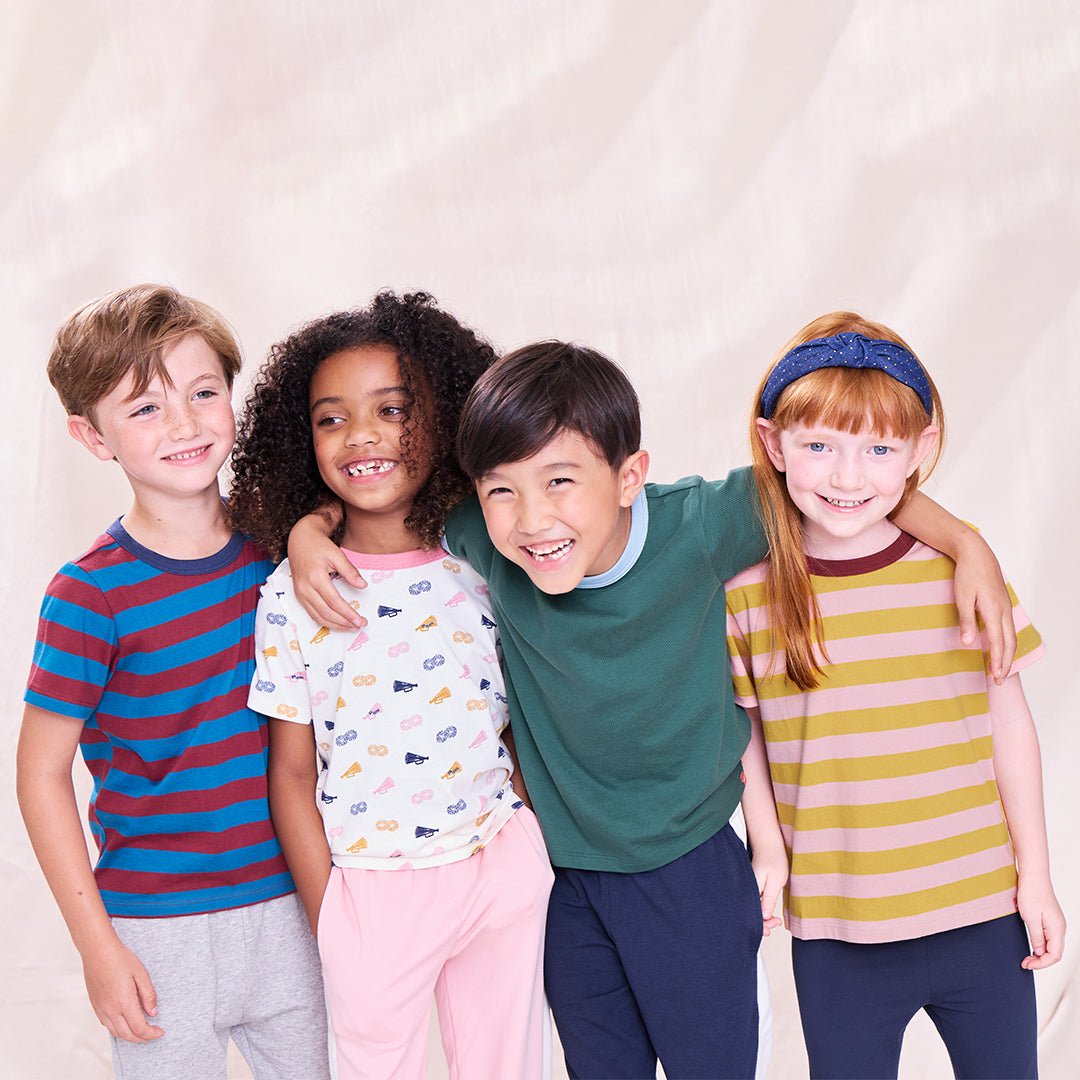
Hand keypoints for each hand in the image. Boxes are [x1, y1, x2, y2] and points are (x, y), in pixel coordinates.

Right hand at [83, 939, 163, 1041]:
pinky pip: (106, 1024)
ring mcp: (101, 1009)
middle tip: (153, 1034)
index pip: (139, 1028)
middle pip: (127, 1035)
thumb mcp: (141, 973)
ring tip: (141, 1030)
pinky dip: (118, 1029)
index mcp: (124, 1003)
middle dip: (142, 1038)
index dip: (151, 1034)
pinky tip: (125, 1021)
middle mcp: (111, 1010)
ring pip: (115, 1032)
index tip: (160, 1032)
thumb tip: (153, 1012)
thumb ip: (148, 995)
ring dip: (129, 1036)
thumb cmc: (120, 959)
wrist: (98, 951)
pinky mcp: (95, 1006)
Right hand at [287, 513, 366, 628]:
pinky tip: (337, 623)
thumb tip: (363, 585)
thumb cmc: (318, 546)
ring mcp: (300, 594)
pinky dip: (325, 621)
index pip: (334, 602)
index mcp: (315, 577)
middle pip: (326, 613)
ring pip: (318, 617)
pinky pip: (312, 614)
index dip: (348, 613)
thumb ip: (350, 571)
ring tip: (351, 627)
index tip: (360, 620)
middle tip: (360, 625)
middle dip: (344, 622)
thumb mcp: (337, 554)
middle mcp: (305, 588)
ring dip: (335, 625)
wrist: (299, 540)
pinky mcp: (299, 596)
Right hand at [751, 844, 787, 935]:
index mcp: (751, 889)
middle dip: (762, 923)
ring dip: (762, 917)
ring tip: (776, 920)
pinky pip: (753, 902)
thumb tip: (764, 916)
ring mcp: (748, 887)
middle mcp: (746, 889)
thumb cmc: (774, 858)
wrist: (768, 842)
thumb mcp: (775, 881)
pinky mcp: (751, 885)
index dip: (762, 924)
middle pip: (749, 913)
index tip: (773, 925)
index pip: (752, 914)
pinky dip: (761, 909)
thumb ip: (769, 899)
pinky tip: (768, 911)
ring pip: (751, 908)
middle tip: (776, 923)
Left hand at [953, 532, 1015, 683]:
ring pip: (1011, 636)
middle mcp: (1004, 611)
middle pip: (1009, 643)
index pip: (997, 642)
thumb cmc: (967, 574)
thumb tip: (967, 643)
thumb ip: (966, 621)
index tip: (995, 677)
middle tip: (1000, 680)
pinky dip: (1007, 642)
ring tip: (1000, 669)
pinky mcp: (1003, 604)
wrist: (976, 553)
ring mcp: (1006, 607)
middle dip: (1005, 663)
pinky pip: (1008, 628)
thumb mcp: (962, 597)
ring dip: (1007, 654)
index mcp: (993, 610)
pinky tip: (1000, 648)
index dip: (997, 661)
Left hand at [1017, 874, 1065, 969]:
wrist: (1033, 875)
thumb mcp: (1030, 918)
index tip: (1028, 965)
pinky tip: (1031, 946)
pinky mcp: (1049, 918)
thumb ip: (1036, 937)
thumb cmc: (1031, 893)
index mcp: (1057, 929)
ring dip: (1040, 954)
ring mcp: (1055, 923)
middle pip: (1054, 952)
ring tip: (1027, 957)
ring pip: (1051, 945)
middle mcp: (1059, 927)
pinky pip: (1048, 937)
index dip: (1041, 964)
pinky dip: (1040, 944)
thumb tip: (1039, 952)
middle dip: (1040, 961)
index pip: (1054, 955)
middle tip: (1025, 963)